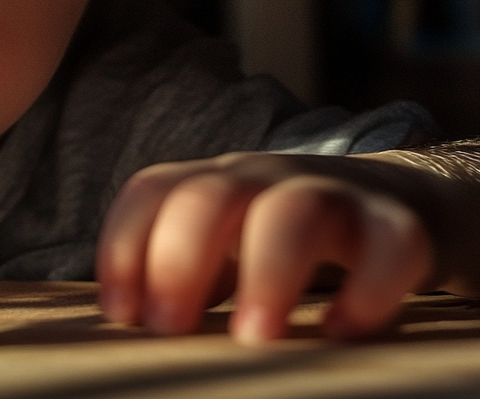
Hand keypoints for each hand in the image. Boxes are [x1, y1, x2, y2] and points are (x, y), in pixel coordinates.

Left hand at [96, 152, 433, 343]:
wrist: (393, 203)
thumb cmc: (277, 240)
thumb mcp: (222, 250)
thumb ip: (180, 279)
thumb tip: (132, 330)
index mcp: (210, 184)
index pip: (151, 191)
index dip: (124, 243)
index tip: (120, 313)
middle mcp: (262, 179)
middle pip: (211, 196)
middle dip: (179, 259)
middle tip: (168, 328)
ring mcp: (330, 195)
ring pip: (293, 211)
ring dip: (267, 273)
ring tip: (252, 339)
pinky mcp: (397, 226)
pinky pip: (388, 244)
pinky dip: (366, 289)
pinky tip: (341, 331)